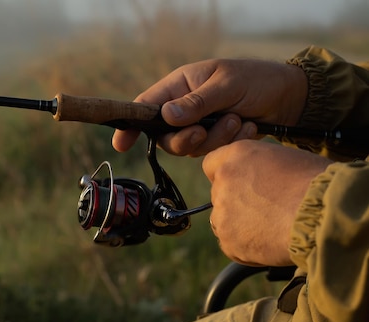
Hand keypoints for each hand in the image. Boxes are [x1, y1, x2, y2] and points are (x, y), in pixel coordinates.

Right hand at [112, 59, 307, 155]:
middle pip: (165, 137)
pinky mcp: (214, 140)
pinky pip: (210, 153)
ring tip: (239, 121)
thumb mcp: (227, 85)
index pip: (145, 106)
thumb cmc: (257, 80)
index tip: (120, 144)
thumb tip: (166, 116)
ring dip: (216, 139)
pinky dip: (229, 144)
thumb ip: (197, 102)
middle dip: (186, 139)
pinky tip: (248, 128)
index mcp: (180, 86)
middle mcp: (184, 108)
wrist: (289, 98)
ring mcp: (198, 125)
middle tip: (204, 130)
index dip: (130, 125)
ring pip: (189, 148)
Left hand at [202, 140, 330, 265]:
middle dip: (237, 202)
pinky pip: (232, 245)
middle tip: (267, 209)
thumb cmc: (317, 183)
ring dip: (240, 225)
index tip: (241, 185)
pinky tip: (271, 241)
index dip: (227, 176)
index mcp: (236, 155)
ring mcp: (222, 213)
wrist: (325, 214)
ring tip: (273, 226)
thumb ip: (259, 167)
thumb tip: (258, 177)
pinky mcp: (228, 240)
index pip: (212, 164)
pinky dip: (247, 247)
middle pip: (218, 195)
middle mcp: (223, 181)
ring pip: (224, 221)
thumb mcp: (285, 158)